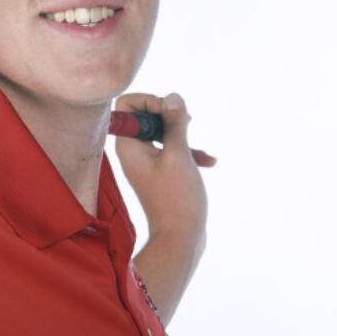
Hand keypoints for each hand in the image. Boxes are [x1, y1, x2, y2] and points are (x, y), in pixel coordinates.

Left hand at [113, 92, 211, 325]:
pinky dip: (188, 152)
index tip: (170, 112)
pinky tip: (209, 162)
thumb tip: (173, 96)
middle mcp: (132, 152)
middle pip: (145, 114)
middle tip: (187, 124)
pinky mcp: (159, 173)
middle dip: (169, 116)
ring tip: (198, 147)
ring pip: (161, 132)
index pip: (127, 104)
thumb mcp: (178, 155)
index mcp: (128, 145)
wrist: (180, 238)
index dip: (150, 100)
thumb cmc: (177, 198)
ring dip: (183, 134)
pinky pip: (170, 151)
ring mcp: (145, 163)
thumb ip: (175, 123)